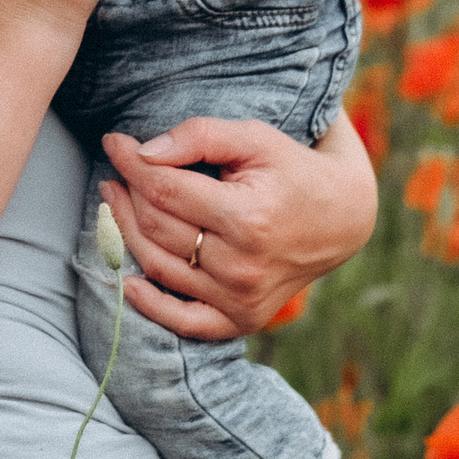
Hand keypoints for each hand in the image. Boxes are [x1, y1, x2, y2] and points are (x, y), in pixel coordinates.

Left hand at [97, 112, 376, 339]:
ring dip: (126, 233)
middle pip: (156, 227)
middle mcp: (242, 265)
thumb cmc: (293, 170)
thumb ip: (200, 136)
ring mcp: (241, 299)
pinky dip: (150, 305)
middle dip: (126, 195)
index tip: (114, 142)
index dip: (130, 163)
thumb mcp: (256, 138)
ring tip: (115, 204)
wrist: (343, 218)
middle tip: (115, 172)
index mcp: (247, 218)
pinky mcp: (242, 320)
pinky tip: (128, 281)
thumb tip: (143, 152)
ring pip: (159, 266)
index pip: (164, 190)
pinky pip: (183, 321)